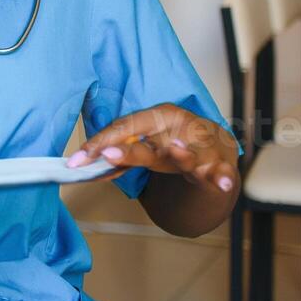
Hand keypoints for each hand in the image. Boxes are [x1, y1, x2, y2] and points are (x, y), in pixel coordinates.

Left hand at [66, 102, 237, 194]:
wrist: (215, 148)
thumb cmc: (171, 144)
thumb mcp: (145, 147)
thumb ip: (119, 157)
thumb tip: (82, 167)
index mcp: (156, 117)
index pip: (122, 130)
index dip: (99, 145)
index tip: (77, 161)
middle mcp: (178, 126)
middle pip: (150, 142)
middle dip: (128, 151)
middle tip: (108, 154)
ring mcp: (200, 146)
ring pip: (189, 153)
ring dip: (182, 154)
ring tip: (178, 150)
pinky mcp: (219, 165)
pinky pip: (221, 172)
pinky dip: (223, 178)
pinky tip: (222, 184)